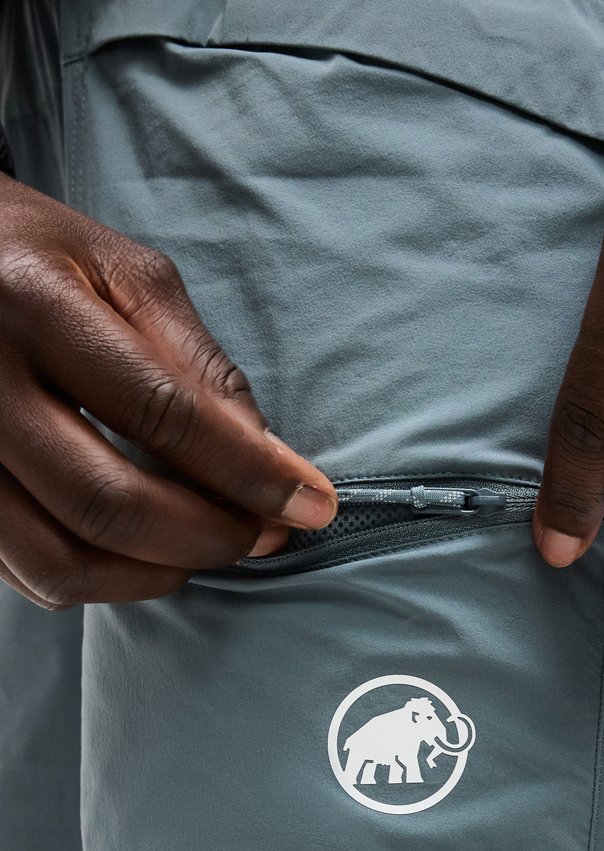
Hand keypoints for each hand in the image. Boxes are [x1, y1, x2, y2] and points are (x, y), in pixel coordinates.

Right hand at [0, 174, 337, 607]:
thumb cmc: (33, 255)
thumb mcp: (120, 270)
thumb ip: (196, 359)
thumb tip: (266, 453)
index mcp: (33, 305)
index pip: (162, 414)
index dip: (250, 472)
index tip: (313, 505)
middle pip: (108, 504)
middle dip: (209, 536)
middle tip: (264, 535)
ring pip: (59, 560)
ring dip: (156, 574)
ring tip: (208, 546)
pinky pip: (27, 572)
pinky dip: (102, 580)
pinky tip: (146, 553)